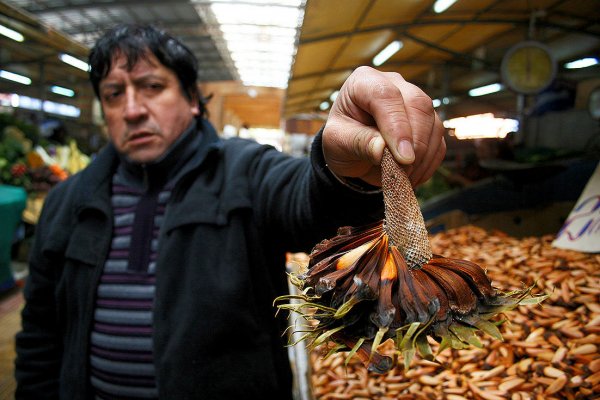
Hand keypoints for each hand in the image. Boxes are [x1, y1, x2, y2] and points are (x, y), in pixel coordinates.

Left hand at [322, 66, 445, 186]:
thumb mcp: (337, 142)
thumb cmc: (341, 139)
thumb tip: (382, 149)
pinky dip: (429, 163)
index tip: (402, 157)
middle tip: (404, 171)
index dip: (397, 126)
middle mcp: (394, 84)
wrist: (351, 149)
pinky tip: (412, 177)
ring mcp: (414, 101)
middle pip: (418, 105)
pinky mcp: (428, 122)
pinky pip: (438, 141)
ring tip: (404, 178)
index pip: (387, 95)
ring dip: (423, 156)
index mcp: (365, 81)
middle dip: (415, 143)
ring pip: (433, 123)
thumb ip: (357, 142)